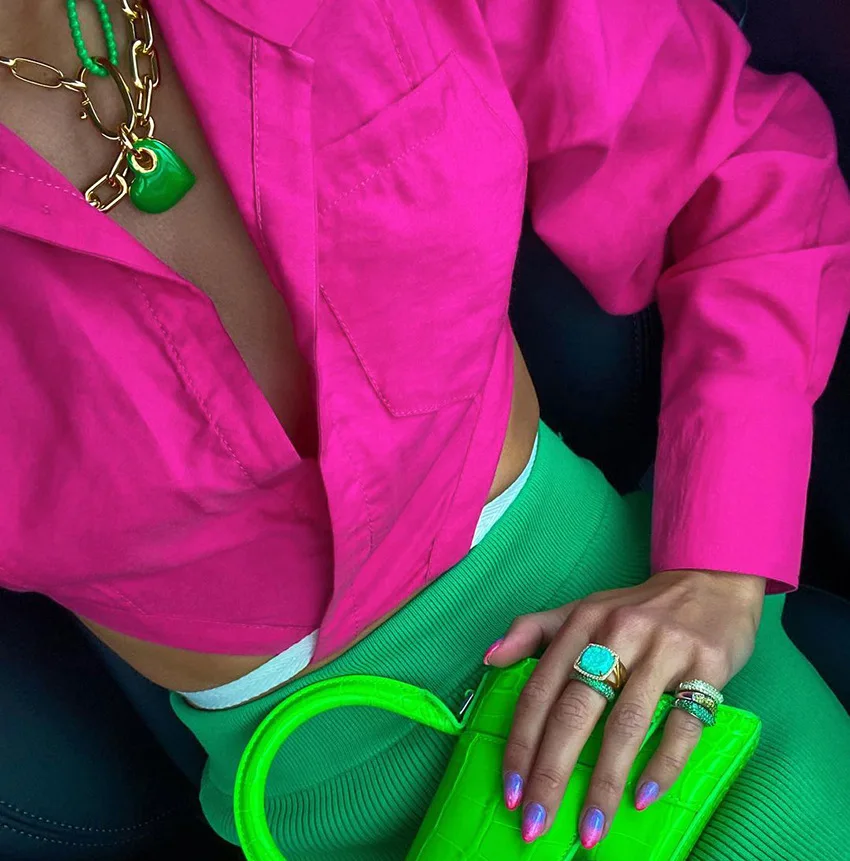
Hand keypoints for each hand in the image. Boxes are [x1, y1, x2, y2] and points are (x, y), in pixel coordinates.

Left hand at [484, 569, 764, 846]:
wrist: (711, 583)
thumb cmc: (637, 608)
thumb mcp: (582, 609)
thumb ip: (533, 629)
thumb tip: (489, 657)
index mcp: (582, 623)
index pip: (540, 689)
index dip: (521, 741)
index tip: (510, 789)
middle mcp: (618, 633)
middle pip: (575, 710)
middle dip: (552, 772)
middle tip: (537, 824)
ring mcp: (664, 648)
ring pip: (626, 723)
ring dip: (605, 782)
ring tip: (590, 829)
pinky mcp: (707, 665)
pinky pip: (683, 723)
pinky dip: (663, 764)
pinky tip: (644, 798)